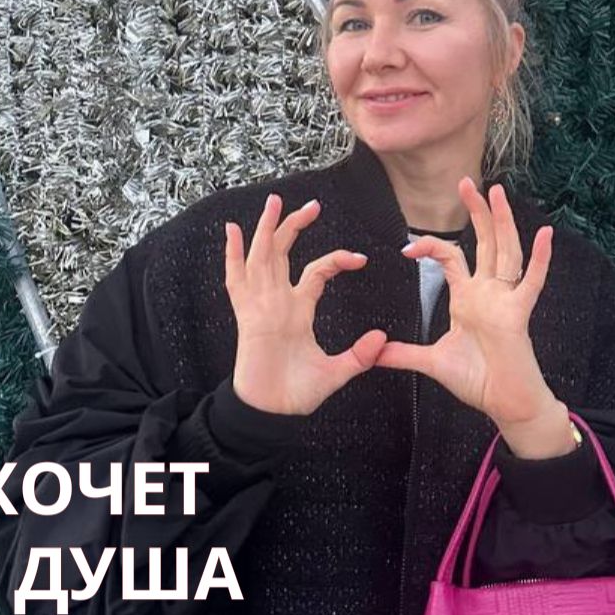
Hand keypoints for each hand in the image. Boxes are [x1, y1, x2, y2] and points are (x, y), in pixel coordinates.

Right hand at [224, 193, 388, 416]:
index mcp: (298, 310)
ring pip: (262, 257)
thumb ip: (359, 356)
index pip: (317, 271)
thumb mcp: (336, 372)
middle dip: (294, 226)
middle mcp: (277, 301)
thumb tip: (381, 338)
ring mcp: (260, 306)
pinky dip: (233, 255)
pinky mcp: (247, 315)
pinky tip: (233, 231)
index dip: (337, 259)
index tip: (361, 259)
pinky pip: (236, 280)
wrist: (272, 412)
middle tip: (310, 204)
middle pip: (283, 253)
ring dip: (266, 229)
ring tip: (274, 203)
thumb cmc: (297, 393)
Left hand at [373, 177, 557, 427]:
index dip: (429, 247)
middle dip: (475, 212)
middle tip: (465, 182)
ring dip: (502, 222)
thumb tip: (375, 353)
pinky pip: (531, 282)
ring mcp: (505, 300)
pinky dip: (540, 259)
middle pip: (484, 242)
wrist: (502, 403)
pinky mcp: (518, 314)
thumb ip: (404, 354)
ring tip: (498, 193)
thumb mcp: (433, 362)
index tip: (405, 250)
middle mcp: (488, 292)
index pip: (450, 257)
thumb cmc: (477, 380)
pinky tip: (545, 235)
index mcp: (469, 298)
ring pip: (506, 251)